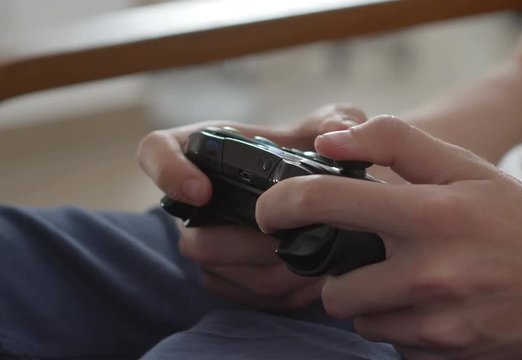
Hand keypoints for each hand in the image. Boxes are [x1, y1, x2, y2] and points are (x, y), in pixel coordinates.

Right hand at [136, 104, 365, 310]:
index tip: (203, 192)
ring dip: (267, 270)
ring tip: (313, 256)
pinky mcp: (231, 277)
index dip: (168, 172)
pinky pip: (242, 297)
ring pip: (217, 272)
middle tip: (286, 236)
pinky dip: (279, 292)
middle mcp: (197, 201)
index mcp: (206, 149)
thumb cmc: (316, 150)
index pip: (155, 150)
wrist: (328, 195)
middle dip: (242, 243)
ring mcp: (211, 243)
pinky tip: (312, 276)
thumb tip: (336, 133)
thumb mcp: (331, 127)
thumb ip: (337, 121)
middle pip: (192, 237)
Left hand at [256, 116, 521, 356]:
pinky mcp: (449, 356)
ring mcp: (440, 323)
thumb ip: (393, 142)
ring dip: (374, 302)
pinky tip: (436, 305)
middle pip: (333, 289)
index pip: (327, 203)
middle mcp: (430, 273)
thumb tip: (330, 140)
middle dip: (340, 274)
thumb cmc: (515, 216)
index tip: (271, 213)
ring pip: (362, 321)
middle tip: (372, 258)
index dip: (282, 205)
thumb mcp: (462, 166)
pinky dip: (404, 325)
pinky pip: (396, 344)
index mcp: (429, 215)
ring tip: (413, 280)